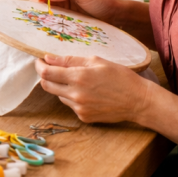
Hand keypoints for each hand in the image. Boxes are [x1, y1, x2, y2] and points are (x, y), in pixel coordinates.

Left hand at [36, 54, 153, 123]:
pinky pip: (70, 105)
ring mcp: (79, 108)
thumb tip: (49, 59)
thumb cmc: (120, 77)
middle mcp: (76, 94)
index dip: (39, 66)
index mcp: (78, 77)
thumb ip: (70, 60)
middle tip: (51, 69)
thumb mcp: (96, 61)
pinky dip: (72, 97)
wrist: (138, 101)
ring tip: (78, 81)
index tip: (39, 61)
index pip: (46, 73)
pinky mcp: (84, 117)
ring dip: (61, 87)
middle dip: (45, 76)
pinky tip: (87, 93)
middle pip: (47, 86)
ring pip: (59, 95)